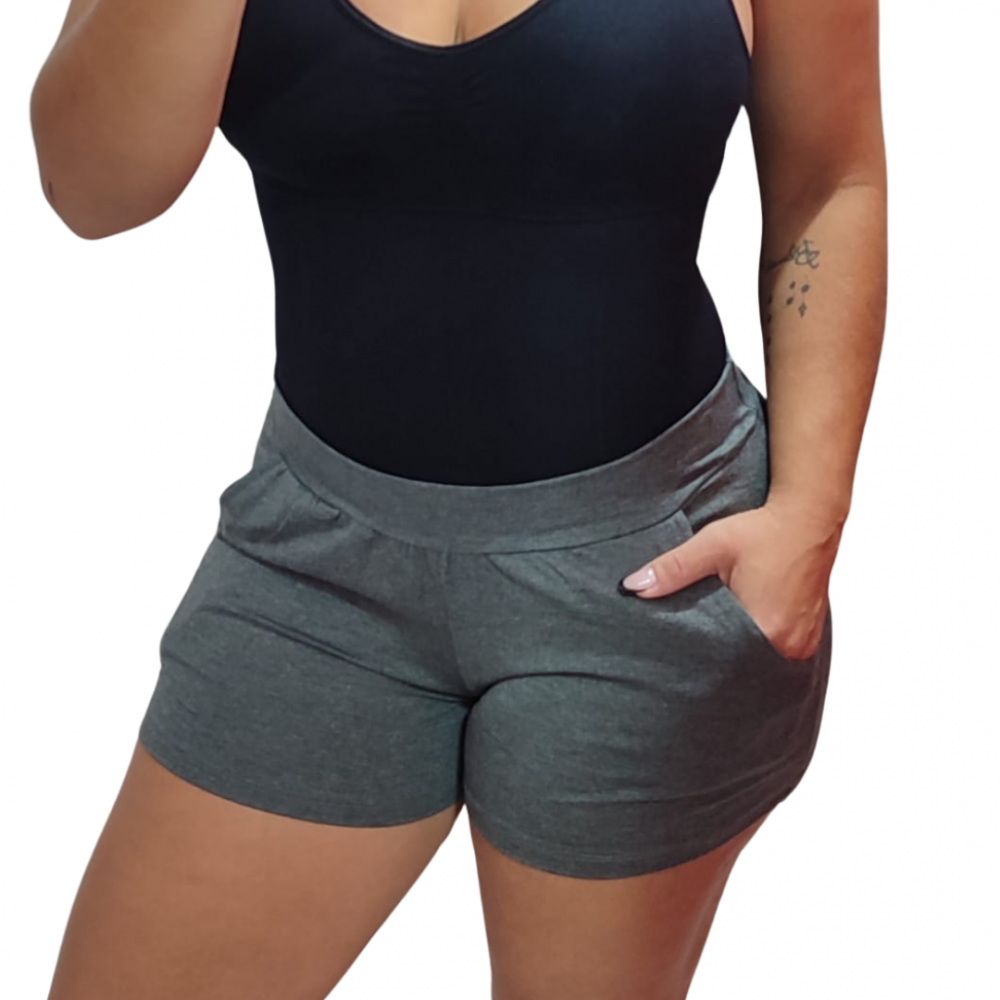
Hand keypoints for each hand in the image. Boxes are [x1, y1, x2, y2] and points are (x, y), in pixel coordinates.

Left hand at [620, 499, 842, 659]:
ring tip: (720, 639)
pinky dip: (760, 645)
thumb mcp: (712, 545)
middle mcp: (789, 643)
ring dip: (740, 652)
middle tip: (696, 648)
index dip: (699, 657)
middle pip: (742, 664)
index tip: (681, 654)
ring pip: (761, 661)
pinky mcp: (810, 637)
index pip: (722, 662)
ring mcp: (803, 643)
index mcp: (767, 628)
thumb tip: (632, 587)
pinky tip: (744, 632)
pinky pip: (779, 653)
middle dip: (718, 656)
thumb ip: (673, 569)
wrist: (810, 518)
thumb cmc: (765, 530)